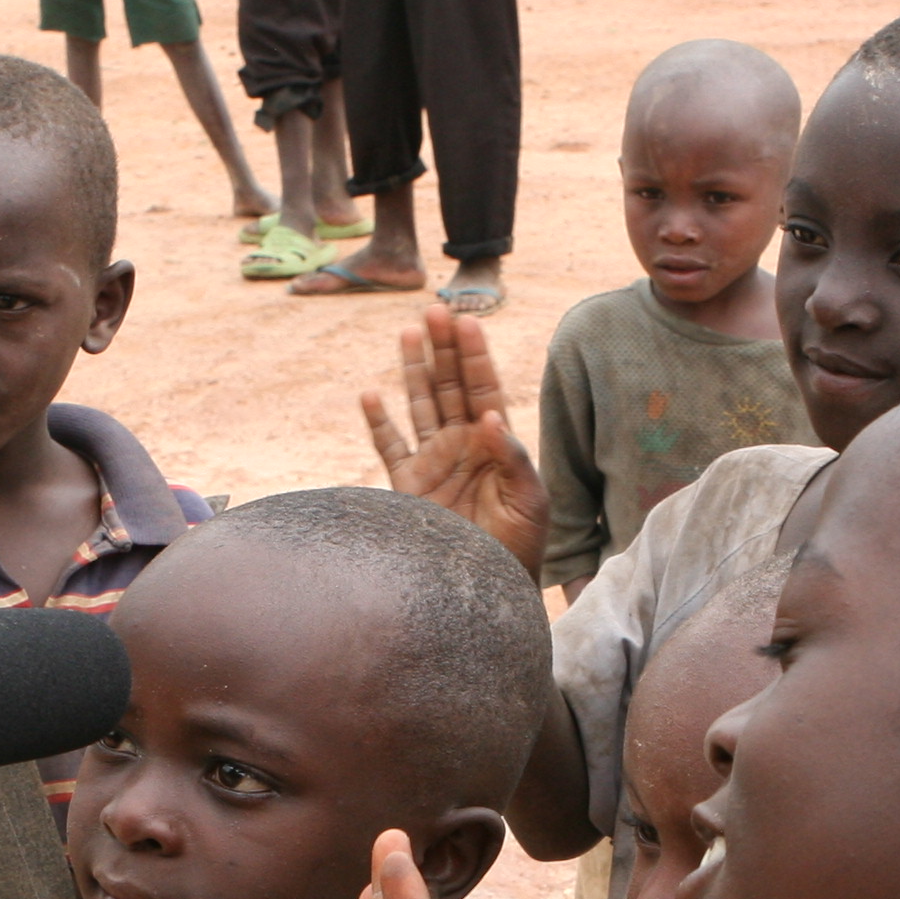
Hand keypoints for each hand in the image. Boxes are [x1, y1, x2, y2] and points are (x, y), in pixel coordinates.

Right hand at [360, 302, 545, 575]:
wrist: (485, 588)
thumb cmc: (518, 548)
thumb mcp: (529, 503)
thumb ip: (512, 458)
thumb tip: (490, 417)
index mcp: (494, 443)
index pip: (484, 387)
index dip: (475, 355)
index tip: (467, 321)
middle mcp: (462, 444)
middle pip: (449, 385)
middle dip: (443, 348)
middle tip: (435, 310)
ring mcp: (433, 462)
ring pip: (420, 404)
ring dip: (413, 370)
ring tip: (408, 333)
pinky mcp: (407, 486)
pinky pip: (389, 447)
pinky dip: (379, 423)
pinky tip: (370, 396)